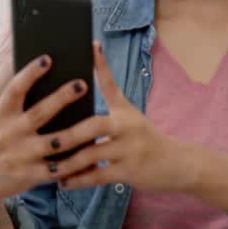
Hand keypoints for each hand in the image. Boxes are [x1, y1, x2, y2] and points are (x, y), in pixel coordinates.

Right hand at [0, 52, 94, 209]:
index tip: (47, 59)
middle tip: (82, 84)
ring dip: (80, 131)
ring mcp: (21, 156)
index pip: (14, 90)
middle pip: (40, 113)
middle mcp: (10, 134)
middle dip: (62, 98)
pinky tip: (93, 153)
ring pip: (57, 142)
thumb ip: (16, 108)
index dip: (29, 73)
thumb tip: (46, 83)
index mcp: (0, 117)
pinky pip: (60, 168)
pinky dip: (78, 162)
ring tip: (99, 120)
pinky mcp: (31, 176)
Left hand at [47, 43, 189, 192]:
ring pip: (92, 154)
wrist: (180, 163)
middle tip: (47, 140)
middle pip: (94, 125)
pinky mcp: (129, 171)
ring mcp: (129, 149)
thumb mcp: (132, 119)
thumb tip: (77, 106)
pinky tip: (64, 183)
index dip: (101, 65)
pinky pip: (98, 176)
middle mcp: (127, 126)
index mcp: (125, 111)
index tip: (91, 46)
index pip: (111, 84)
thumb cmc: (148, 140)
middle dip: (69, 135)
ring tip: (50, 167)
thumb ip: (108, 112)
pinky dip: (79, 180)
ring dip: (68, 163)